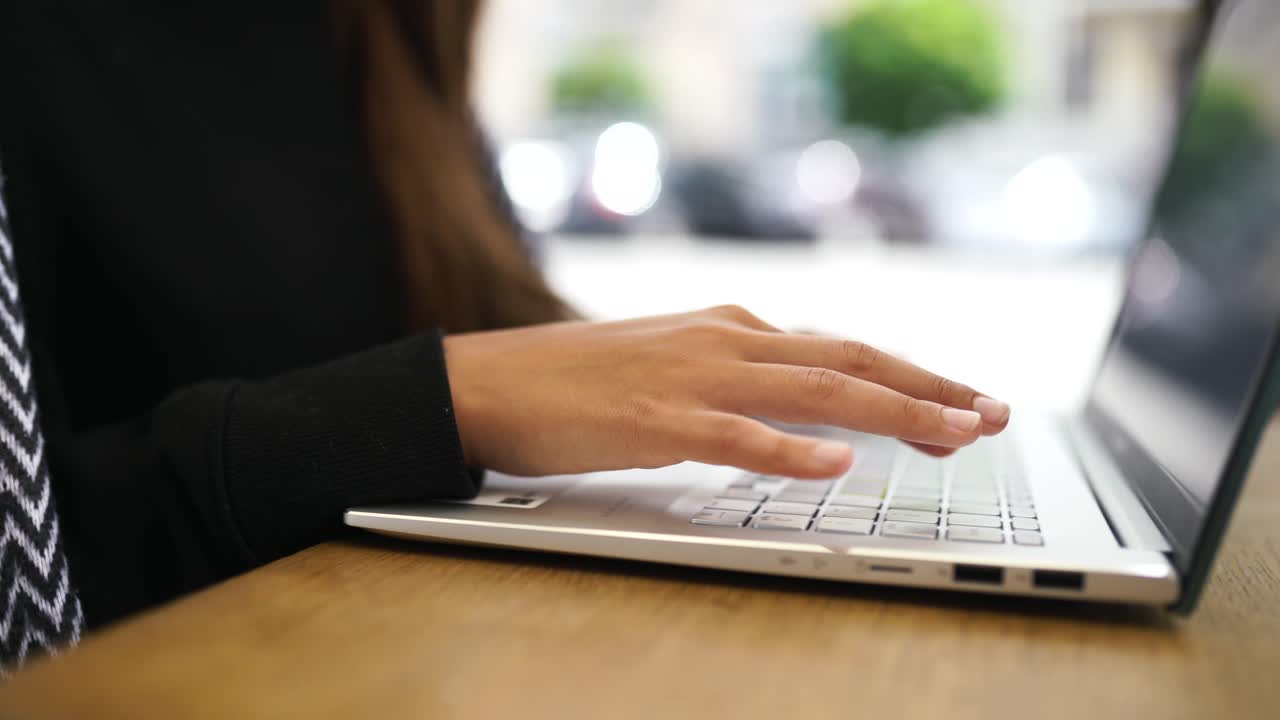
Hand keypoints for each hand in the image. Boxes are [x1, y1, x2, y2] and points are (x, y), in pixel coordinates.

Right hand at [443, 306, 1009, 478]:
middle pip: (850, 360)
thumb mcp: (677, 367)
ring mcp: (693, 377)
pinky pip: (737, 435)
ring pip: (814, 389)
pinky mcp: (656, 419)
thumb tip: (805, 416)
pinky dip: (792, 450)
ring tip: (953, 433)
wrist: (490, 381)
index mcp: (732, 329)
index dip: (914, 377)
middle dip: (930, 388)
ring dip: (891, 411)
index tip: (968, 402)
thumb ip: (741, 381)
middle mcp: (726, 341)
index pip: (844, 350)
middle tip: (993, 414)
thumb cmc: (581, 382)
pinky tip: (836, 465)